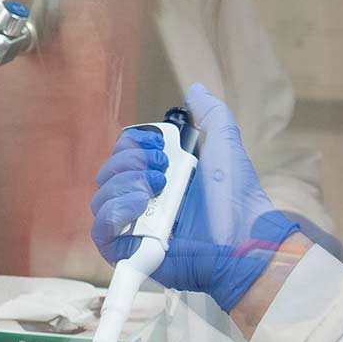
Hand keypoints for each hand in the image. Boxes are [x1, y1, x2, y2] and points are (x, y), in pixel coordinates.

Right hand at [89, 83, 304, 311]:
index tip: (161, 148)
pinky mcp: (130, 252)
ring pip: (101, 198)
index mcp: (160, 173)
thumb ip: (211, 113)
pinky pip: (100, 231)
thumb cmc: (236, 197)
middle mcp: (144, 198)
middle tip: (163, 170)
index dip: (134, 145)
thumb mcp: (224, 144)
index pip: (124, 152)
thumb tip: (195, 90)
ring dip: (123, 185)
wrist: (242, 239)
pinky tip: (139, 206)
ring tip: (154, 190)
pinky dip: (113, 214)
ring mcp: (136, 226)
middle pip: (108, 172)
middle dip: (130, 163)